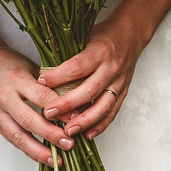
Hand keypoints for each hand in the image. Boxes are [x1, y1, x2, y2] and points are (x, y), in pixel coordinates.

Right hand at [0, 47, 74, 164]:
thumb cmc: (11, 63)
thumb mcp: (32, 66)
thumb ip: (50, 85)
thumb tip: (74, 103)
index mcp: (17, 79)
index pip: (42, 97)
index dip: (61, 110)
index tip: (77, 120)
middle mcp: (4, 97)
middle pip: (29, 120)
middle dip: (51, 135)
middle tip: (69, 144)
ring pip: (18, 135)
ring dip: (38, 151)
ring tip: (56, 161)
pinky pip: (11, 139)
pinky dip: (27, 150)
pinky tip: (41, 158)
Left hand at [37, 20, 142, 139]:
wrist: (130, 36)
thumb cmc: (102, 37)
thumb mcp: (84, 36)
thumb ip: (68, 54)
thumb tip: (43, 71)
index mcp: (99, 51)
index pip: (77, 66)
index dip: (58, 76)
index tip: (40, 82)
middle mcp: (111, 68)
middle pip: (89, 90)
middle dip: (68, 104)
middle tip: (49, 113)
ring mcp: (119, 82)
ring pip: (103, 105)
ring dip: (85, 121)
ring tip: (68, 131)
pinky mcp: (123, 93)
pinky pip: (112, 112)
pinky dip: (100, 125)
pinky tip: (88, 134)